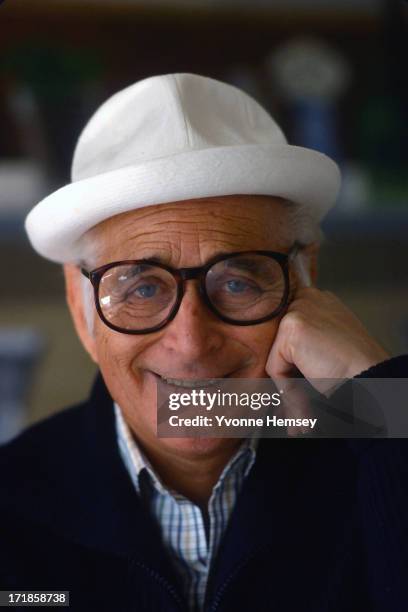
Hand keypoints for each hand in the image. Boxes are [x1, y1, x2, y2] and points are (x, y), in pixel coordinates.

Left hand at [266, 286, 389, 396]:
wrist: (368, 375)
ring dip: (291, 372)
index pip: (282, 324)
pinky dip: (289, 382)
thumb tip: (282, 351)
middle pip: (274, 339)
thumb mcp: (330, 337)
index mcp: (316, 298)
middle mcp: (306, 297)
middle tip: (316, 368)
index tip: (310, 361)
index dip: (290, 349)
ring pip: (274, 354)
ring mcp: (298, 310)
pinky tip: (313, 376)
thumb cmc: (352, 365)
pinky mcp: (292, 328)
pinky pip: (274, 367)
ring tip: (317, 372)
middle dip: (288, 359)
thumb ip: (309, 332)